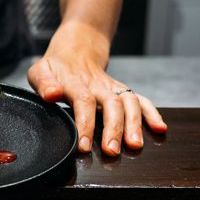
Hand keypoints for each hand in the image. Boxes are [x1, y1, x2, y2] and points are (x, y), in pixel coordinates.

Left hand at [27, 23, 166, 156]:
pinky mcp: (121, 91)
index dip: (85, 124)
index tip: (83, 146)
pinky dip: (152, 113)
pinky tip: (159, 128)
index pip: (83, 101)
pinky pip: (140, 100)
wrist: (75, 49)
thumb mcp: (40, 70)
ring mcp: (112, 88)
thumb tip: (51, 94)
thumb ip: (43, 83)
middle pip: (111, 104)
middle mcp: (98, 85)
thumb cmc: (54, 68)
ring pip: (129, 102)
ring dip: (135, 123)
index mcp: (75, 82)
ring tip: (135, 145)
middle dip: (114, 128)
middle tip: (112, 151)